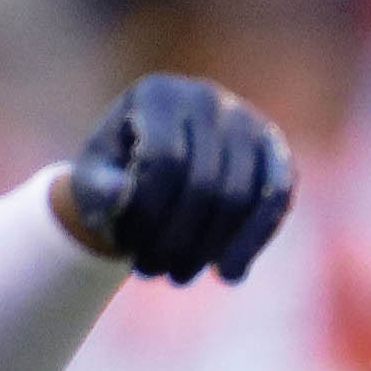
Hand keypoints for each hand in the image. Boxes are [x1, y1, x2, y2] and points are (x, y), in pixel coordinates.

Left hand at [55, 77, 295, 282]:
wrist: (155, 162)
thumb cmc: (118, 173)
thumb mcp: (94, 178)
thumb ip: (96, 187)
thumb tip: (117, 197)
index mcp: (158, 94)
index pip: (165, 160)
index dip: (148, 214)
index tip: (129, 250)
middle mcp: (208, 98)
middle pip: (204, 184)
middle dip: (178, 239)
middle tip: (153, 273)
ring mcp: (248, 121)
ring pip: (239, 196)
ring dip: (209, 247)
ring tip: (180, 276)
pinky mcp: (274, 149)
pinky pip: (276, 197)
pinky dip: (255, 239)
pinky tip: (229, 274)